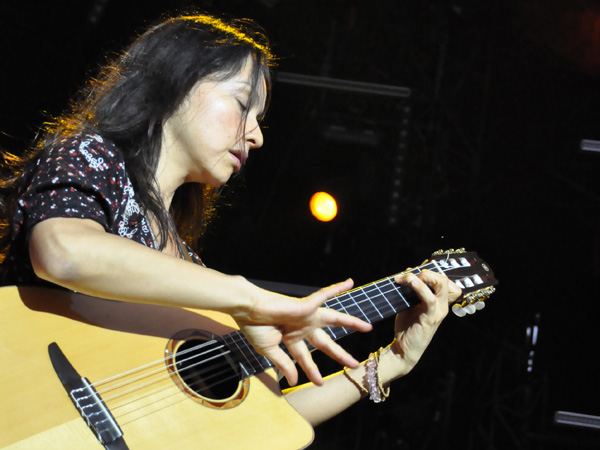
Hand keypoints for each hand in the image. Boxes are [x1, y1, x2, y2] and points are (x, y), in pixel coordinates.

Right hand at [232, 279, 372, 386]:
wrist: (247, 309)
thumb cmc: (254, 327)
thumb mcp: (269, 350)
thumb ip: (284, 364)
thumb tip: (294, 380)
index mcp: (292, 339)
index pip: (306, 358)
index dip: (312, 371)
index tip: (318, 384)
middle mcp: (302, 327)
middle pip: (326, 344)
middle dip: (340, 355)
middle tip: (355, 364)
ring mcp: (306, 315)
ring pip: (334, 319)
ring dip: (351, 322)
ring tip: (367, 327)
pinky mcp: (306, 304)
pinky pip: (325, 294)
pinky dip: (337, 288)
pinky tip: (350, 282)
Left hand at [391, 270, 461, 373]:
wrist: (403, 349)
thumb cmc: (407, 327)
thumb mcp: (409, 305)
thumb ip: (411, 291)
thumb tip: (408, 272)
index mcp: (439, 302)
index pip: (444, 281)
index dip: (431, 272)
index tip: (413, 270)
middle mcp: (442, 306)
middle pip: (445, 280)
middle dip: (427, 272)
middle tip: (408, 275)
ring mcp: (438, 312)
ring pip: (441, 285)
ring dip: (423, 276)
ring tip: (407, 278)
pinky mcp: (431, 318)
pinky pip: (430, 299)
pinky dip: (420, 287)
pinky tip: (410, 282)